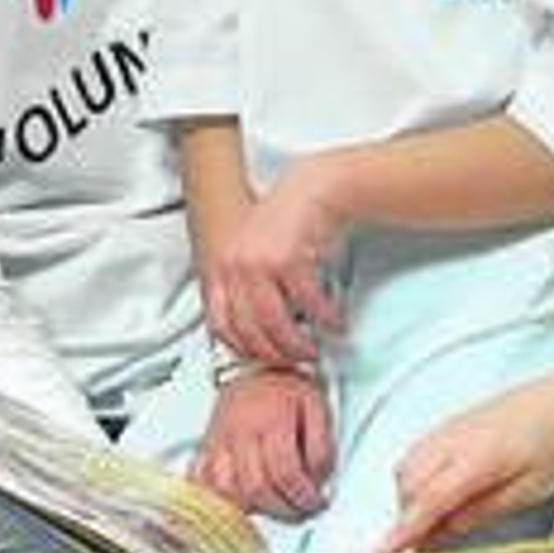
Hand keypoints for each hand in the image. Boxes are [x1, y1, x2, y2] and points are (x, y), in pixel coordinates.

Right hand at [193, 370, 333, 520]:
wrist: (257, 368)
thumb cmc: (286, 389)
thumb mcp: (316, 406)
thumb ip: (321, 445)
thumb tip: (316, 479)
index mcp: (271, 419)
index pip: (284, 472)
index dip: (303, 496)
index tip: (315, 502)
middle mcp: (240, 430)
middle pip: (255, 487)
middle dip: (282, 509)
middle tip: (299, 510)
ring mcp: (218, 439)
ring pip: (227, 490)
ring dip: (254, 507)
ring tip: (274, 504)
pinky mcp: (205, 445)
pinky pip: (201, 481)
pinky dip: (219, 497)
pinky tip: (242, 498)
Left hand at [202, 159, 343, 364]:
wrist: (309, 190)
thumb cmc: (282, 225)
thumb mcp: (248, 254)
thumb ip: (241, 288)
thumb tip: (250, 334)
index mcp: (219, 266)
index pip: (219, 323)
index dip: (240, 348)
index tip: (260, 358)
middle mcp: (233, 265)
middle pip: (248, 330)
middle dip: (274, 354)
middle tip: (293, 362)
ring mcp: (258, 262)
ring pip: (275, 323)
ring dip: (297, 344)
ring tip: (313, 350)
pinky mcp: (288, 260)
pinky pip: (307, 304)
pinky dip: (324, 318)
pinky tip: (334, 322)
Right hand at [384, 370, 553, 552]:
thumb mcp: (528, 492)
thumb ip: (481, 512)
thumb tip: (445, 532)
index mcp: (478, 459)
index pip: (429, 500)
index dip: (405, 529)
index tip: (386, 548)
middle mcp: (455, 439)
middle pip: (408, 483)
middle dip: (407, 516)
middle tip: (423, 542)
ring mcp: (450, 427)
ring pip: (407, 465)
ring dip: (409, 495)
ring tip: (433, 517)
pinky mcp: (450, 423)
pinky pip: (416, 450)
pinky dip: (415, 475)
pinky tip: (434, 489)